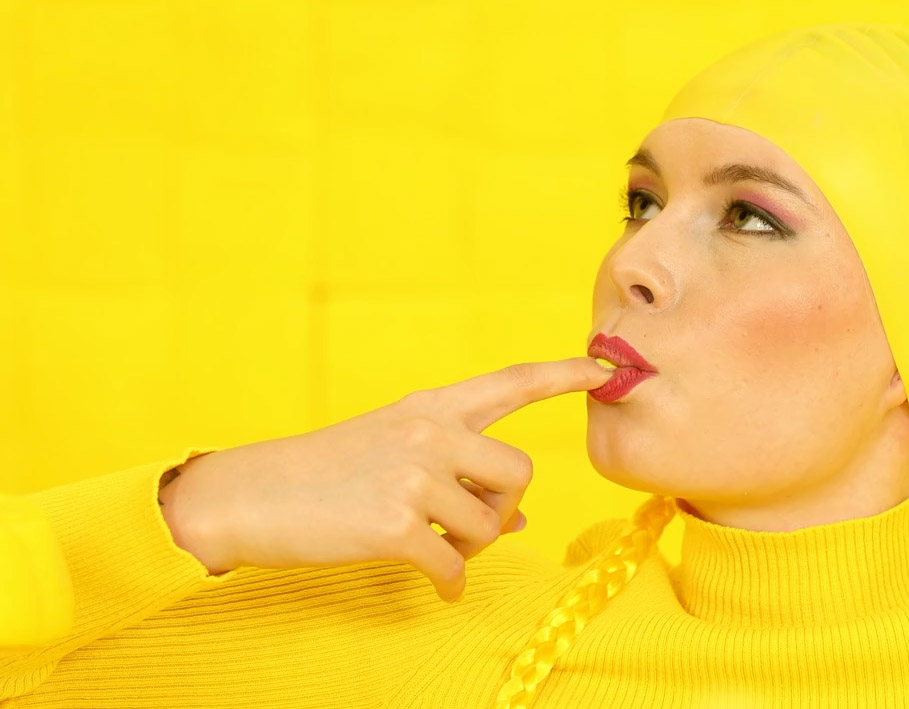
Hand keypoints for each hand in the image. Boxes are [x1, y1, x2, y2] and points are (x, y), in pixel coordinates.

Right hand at [159, 357, 612, 602]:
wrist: (247, 495)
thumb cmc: (324, 475)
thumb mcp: (390, 451)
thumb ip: (455, 472)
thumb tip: (519, 521)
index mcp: (429, 407)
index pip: (508, 383)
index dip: (560, 375)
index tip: (602, 366)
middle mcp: (427, 432)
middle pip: (520, 472)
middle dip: (506, 507)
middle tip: (472, 525)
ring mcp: (411, 476)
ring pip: (490, 526)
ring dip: (472, 548)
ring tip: (436, 547)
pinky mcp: (393, 524)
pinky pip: (454, 565)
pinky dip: (451, 582)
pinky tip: (437, 585)